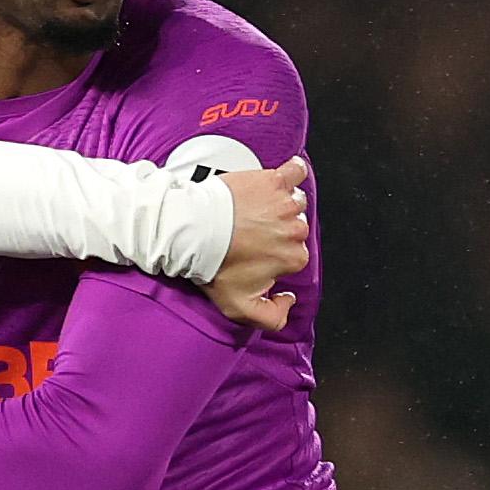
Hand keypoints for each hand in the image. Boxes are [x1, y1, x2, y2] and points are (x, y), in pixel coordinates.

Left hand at [206, 154, 309, 330]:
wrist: (193, 232)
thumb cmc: (215, 266)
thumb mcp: (240, 308)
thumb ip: (273, 318)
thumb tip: (288, 302)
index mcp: (293, 257)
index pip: (295, 256)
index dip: (277, 256)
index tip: (258, 253)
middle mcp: (295, 229)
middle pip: (296, 229)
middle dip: (279, 231)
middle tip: (254, 232)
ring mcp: (285, 202)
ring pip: (295, 203)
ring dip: (282, 205)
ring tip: (261, 209)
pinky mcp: (273, 180)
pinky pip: (295, 171)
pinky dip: (294, 172)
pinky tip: (287, 176)